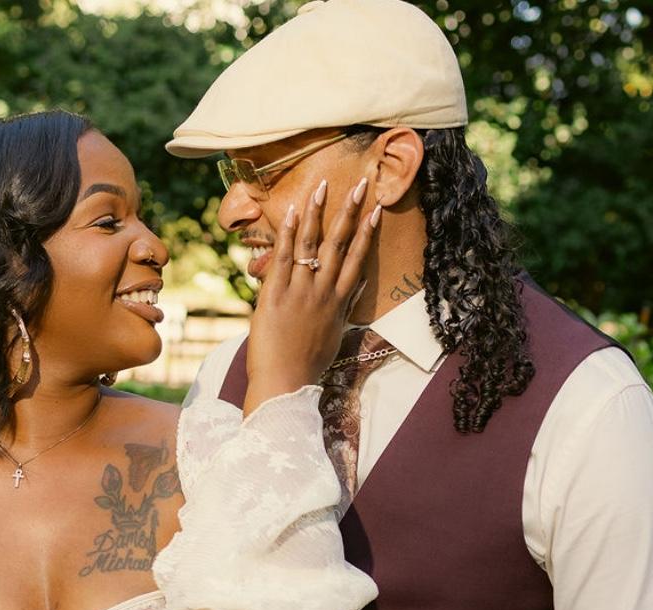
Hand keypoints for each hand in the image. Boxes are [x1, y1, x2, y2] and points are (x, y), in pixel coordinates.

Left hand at [244, 176, 379, 412]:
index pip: (357, 260)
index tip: (376, 209)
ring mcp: (300, 292)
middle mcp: (323, 293)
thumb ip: (346, 307)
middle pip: (340, 245)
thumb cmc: (307, 365)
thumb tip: (359, 283)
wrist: (284, 383)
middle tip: (361, 184)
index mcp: (338, 303)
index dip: (367, 233)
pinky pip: (284, 258)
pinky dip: (289, 234)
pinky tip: (294, 211)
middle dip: (350, 212)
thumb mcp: (334, 335)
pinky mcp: (275, 295)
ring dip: (319, 213)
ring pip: (312, 246)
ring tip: (323, 186)